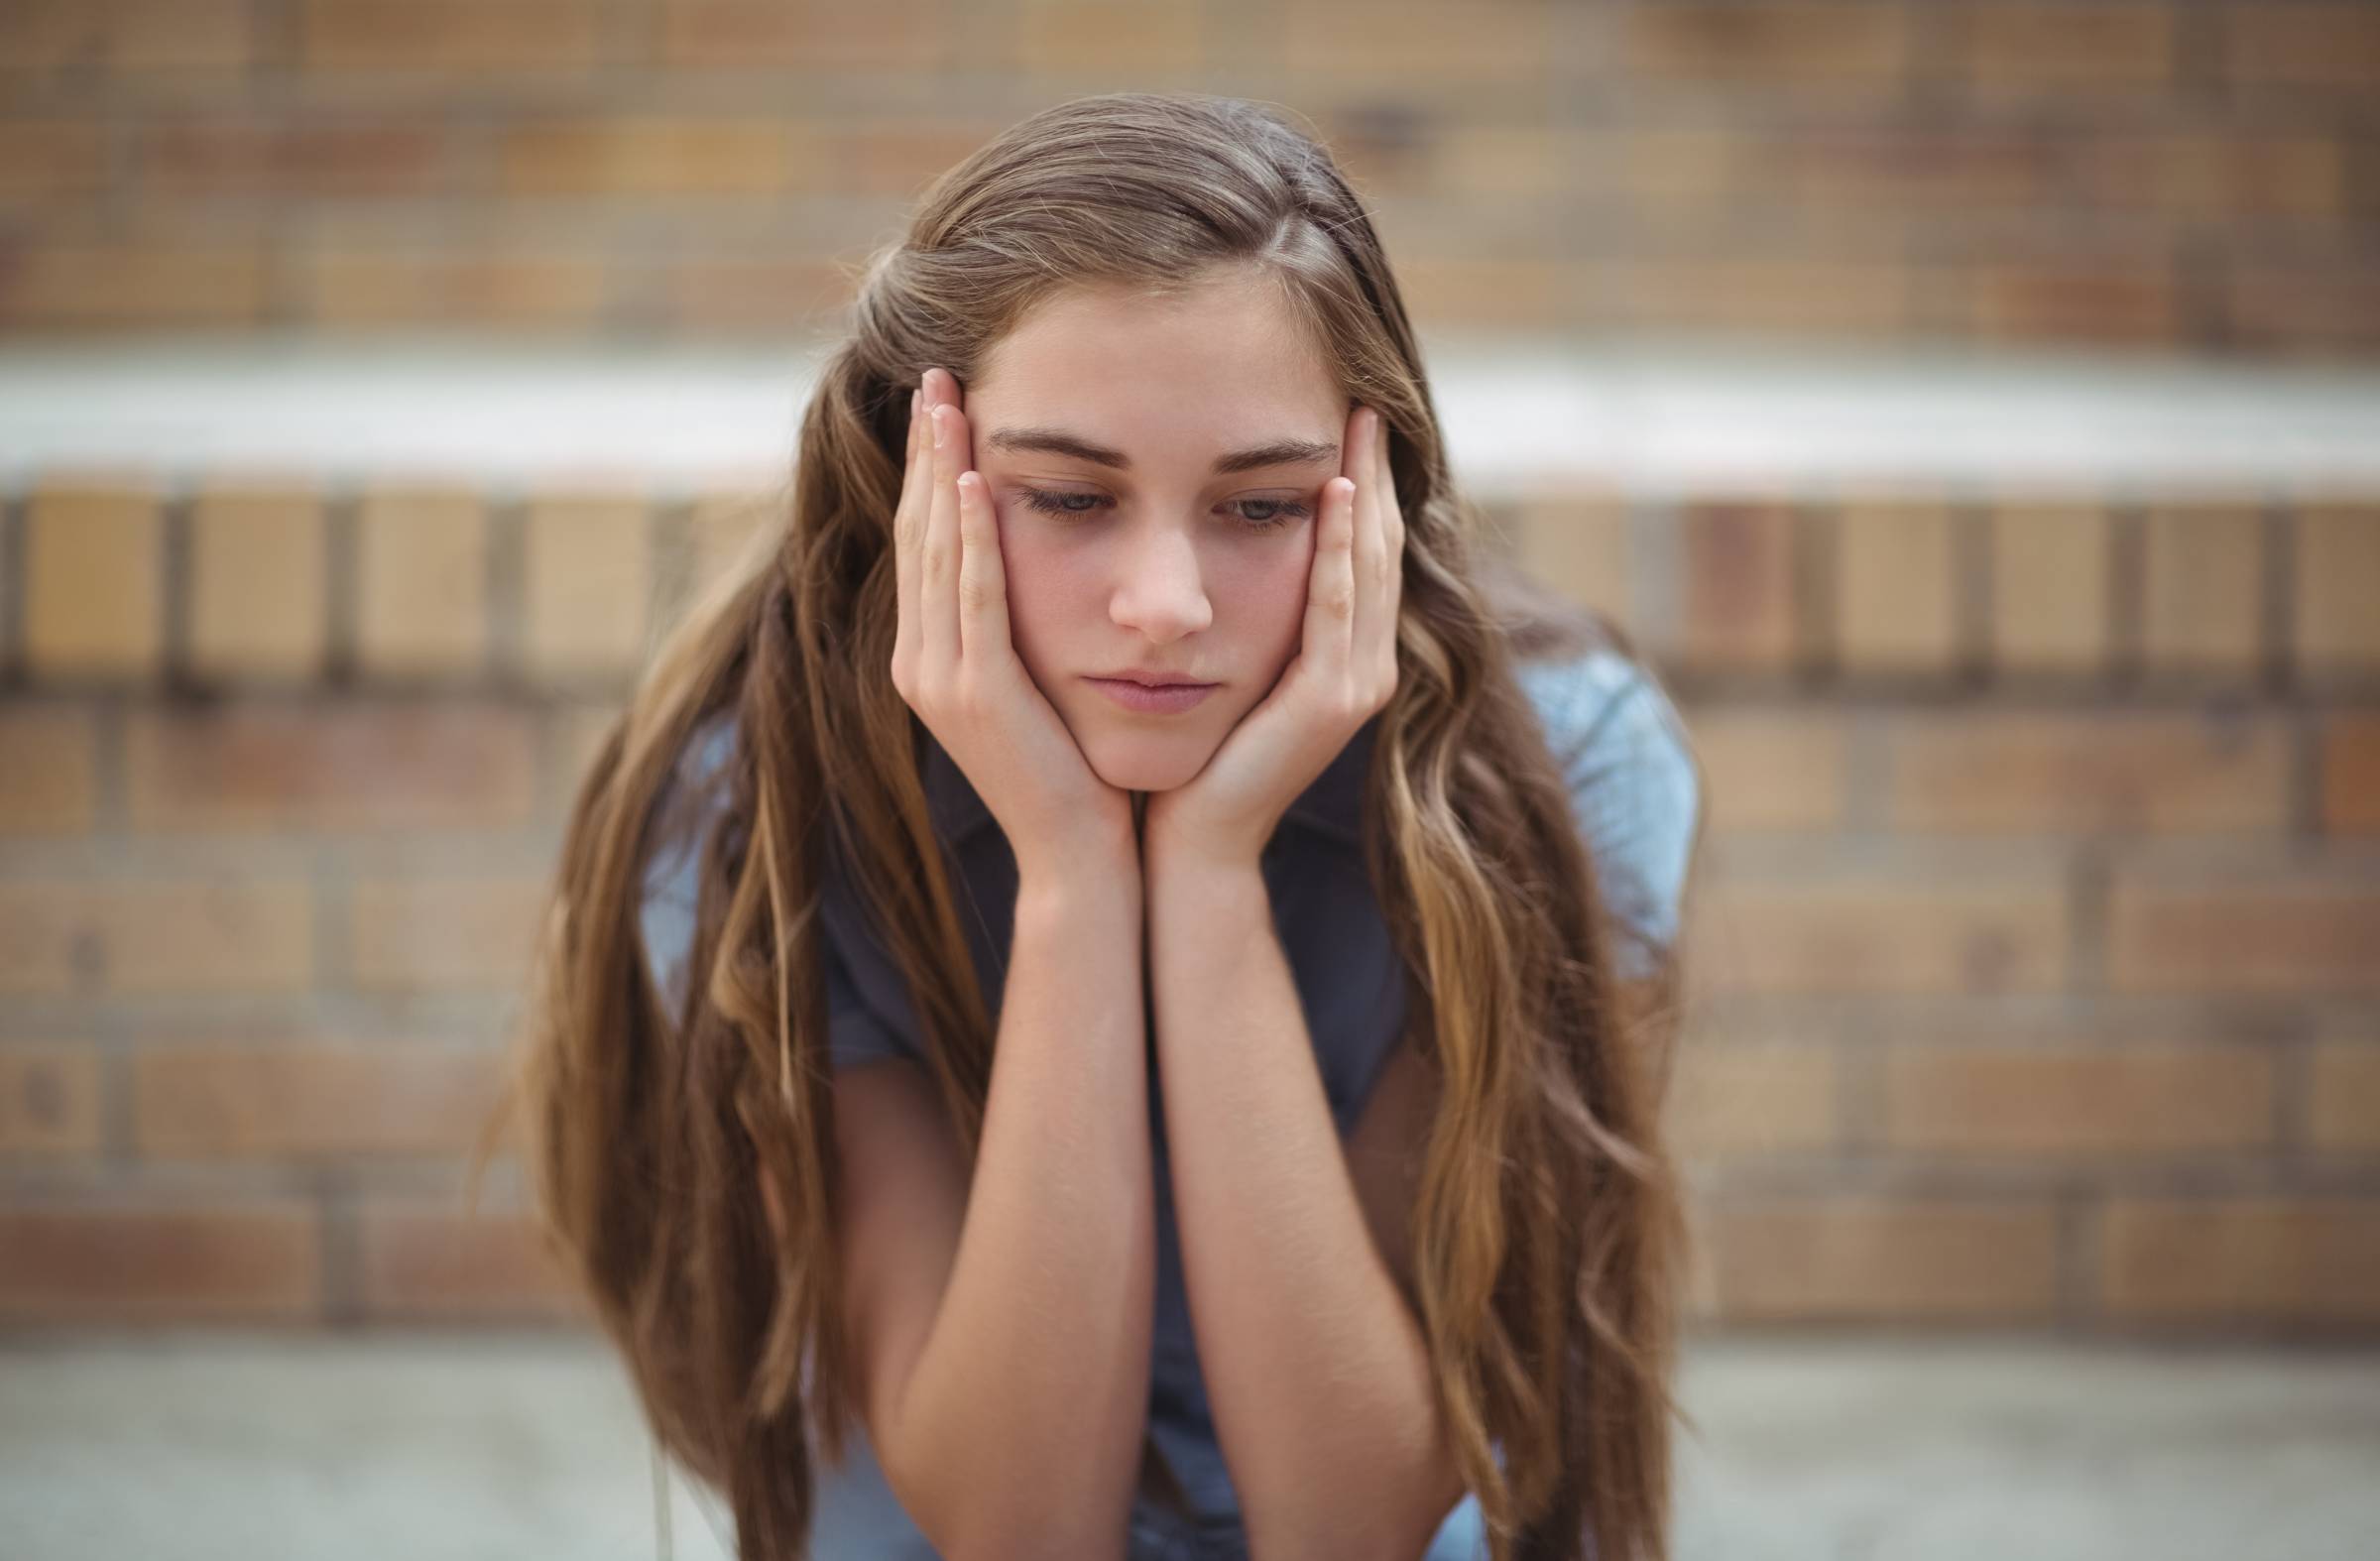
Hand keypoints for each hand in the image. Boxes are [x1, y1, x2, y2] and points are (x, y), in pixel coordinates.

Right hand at [888, 368, 1138, 876]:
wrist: (1082, 857)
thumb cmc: (1075, 773)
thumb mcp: (1038, 686)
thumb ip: (1020, 629)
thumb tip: (1037, 563)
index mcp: (929, 660)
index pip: (924, 545)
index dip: (929, 472)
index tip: (943, 405)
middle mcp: (920, 664)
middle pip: (918, 534)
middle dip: (926, 453)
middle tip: (935, 376)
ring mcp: (941, 680)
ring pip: (937, 554)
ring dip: (942, 472)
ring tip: (948, 403)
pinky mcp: (979, 694)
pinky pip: (972, 597)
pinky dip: (971, 537)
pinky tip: (975, 482)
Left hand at [1142, 402, 1404, 866]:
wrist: (1192, 838)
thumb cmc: (1196, 752)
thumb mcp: (1230, 663)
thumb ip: (1248, 611)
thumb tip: (1222, 538)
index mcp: (1346, 657)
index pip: (1366, 552)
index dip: (1364, 484)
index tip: (1348, 417)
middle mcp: (1366, 667)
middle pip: (1382, 547)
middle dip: (1375, 471)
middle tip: (1364, 398)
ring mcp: (1357, 685)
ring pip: (1372, 565)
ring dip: (1366, 490)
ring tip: (1358, 424)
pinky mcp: (1330, 699)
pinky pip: (1338, 605)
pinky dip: (1340, 546)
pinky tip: (1333, 494)